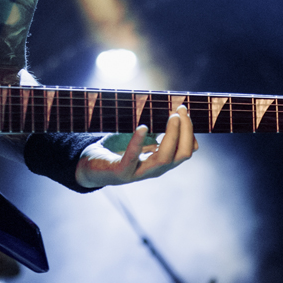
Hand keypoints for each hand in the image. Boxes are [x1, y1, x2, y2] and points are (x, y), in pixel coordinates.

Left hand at [75, 104, 197, 187]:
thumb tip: (174, 113)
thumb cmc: (118, 150)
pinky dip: (138, 142)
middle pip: (180, 155)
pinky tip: (142, 127)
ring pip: (163, 159)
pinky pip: (132, 157)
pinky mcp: (122, 172)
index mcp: (161, 162)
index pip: (185, 151)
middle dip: (185, 132)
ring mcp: (139, 172)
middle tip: (181, 110)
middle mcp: (155, 170)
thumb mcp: (142, 139)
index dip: (189, 132)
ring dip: (171, 136)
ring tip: (172, 117)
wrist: (93, 167)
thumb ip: (157, 131)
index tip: (184, 111)